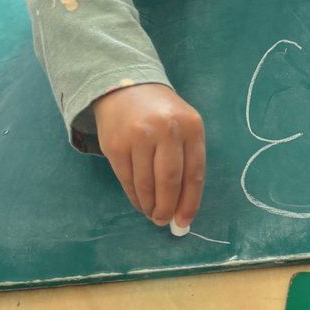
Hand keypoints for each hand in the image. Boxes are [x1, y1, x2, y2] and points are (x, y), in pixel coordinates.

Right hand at [93, 83, 205, 225]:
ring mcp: (138, 136)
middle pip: (169, 181)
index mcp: (190, 126)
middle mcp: (165, 129)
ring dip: (149, 205)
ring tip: (152, 212)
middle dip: (167, 208)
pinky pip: (126, 180)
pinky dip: (134, 197)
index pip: (194, 173)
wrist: (125, 89)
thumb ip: (186, 162)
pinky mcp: (115, 145)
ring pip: (146, 184)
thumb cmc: (161, 114)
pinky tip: (139, 201)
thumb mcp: (183, 127)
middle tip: (164, 221)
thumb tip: (182, 208)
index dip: (190, 202)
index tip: (184, 221)